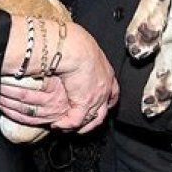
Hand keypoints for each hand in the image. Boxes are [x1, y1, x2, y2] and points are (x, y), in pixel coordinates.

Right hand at [0, 23, 118, 133]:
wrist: (74, 47)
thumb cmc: (75, 43)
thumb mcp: (84, 50)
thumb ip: (83, 58)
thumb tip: (74, 55)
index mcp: (106, 72)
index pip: (113, 92)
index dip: (108, 101)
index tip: (105, 105)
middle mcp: (105, 87)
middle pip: (104, 110)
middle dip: (94, 119)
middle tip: (84, 125)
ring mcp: (97, 97)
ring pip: (91, 119)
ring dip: (80, 126)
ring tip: (68, 127)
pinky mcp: (84, 103)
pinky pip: (75, 121)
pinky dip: (67, 124)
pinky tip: (58, 125)